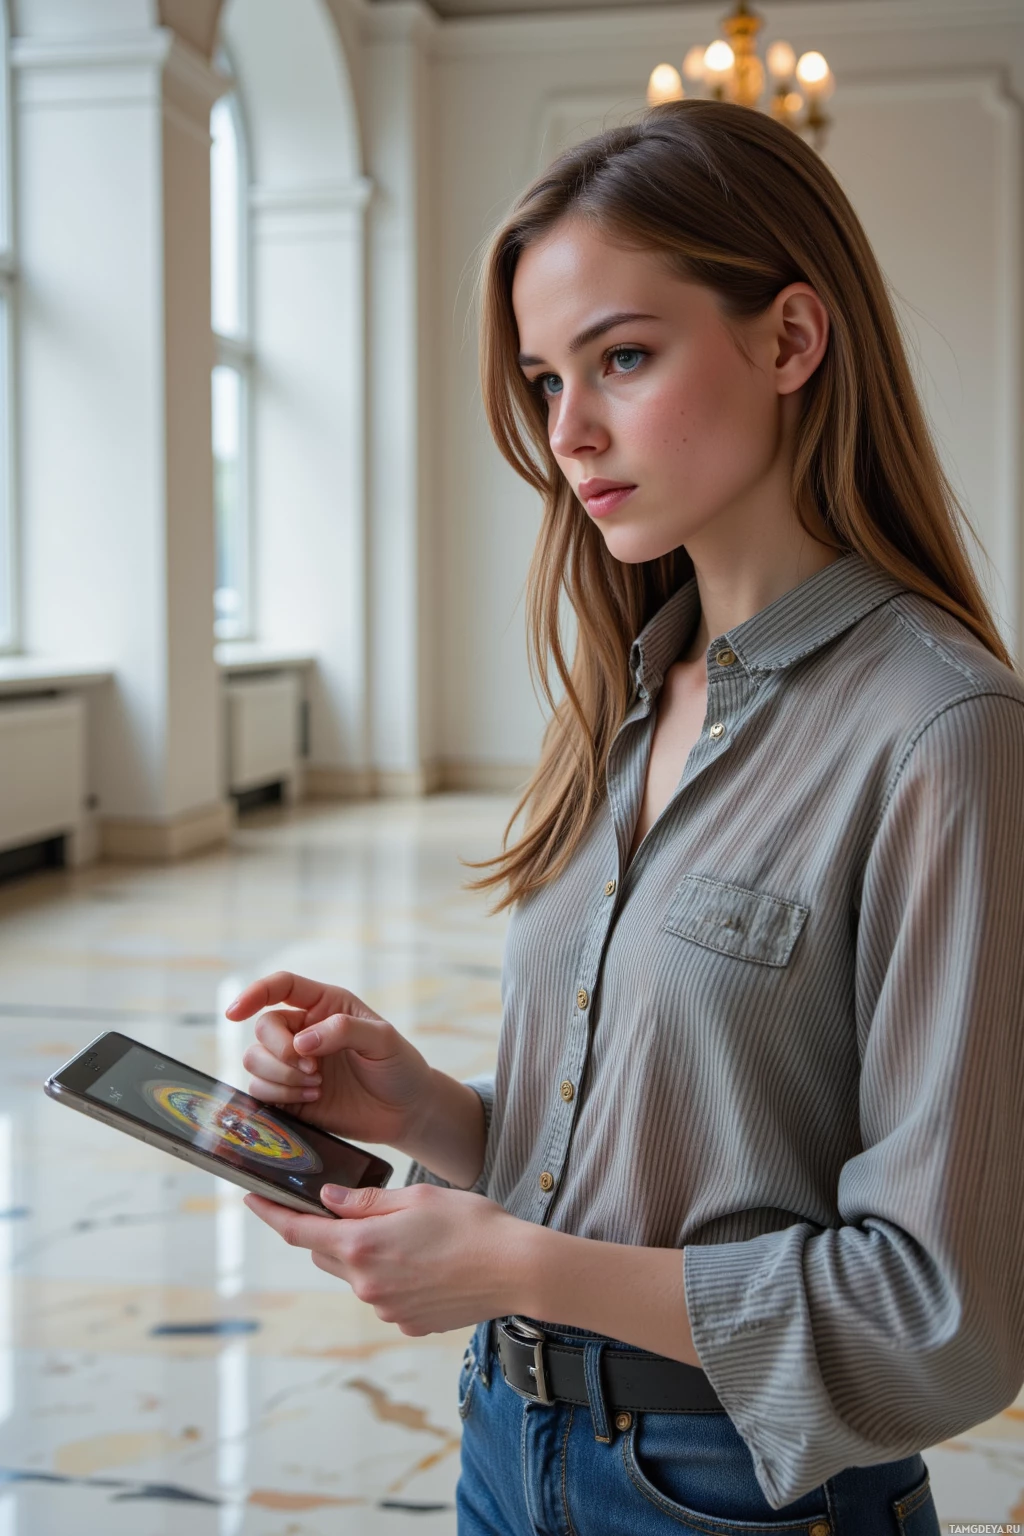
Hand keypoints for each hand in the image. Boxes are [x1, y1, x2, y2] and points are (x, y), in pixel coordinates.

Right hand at [227, 971, 432, 1149]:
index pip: (281, 987)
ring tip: (316, 1086)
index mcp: (325, 1006)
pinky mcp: (290, 1095)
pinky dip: (280, 1095)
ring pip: (255, 1060)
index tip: (235, 1012)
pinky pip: (260, 1091)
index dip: (255, 993)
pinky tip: (312, 1099)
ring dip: (281, 1075)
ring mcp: (294, 1064)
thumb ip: (343, 1030)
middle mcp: (304, 1031)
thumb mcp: (383, 1040)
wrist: (406, 1111)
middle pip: (263, 1028)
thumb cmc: (399, 1066)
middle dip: (280, 1051)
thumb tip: (301, 1042)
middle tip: (313, 1069)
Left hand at [243, 1182, 531, 1334]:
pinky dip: (392, 1276)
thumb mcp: (417, 1197)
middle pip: (326, 1254)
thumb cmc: (472, 1225)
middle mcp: (366, 1284)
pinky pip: (384, 1295)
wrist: (516, 1269)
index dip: (270, 1213)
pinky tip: (425, 1262)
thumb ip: (367, 1201)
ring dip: (366, 1254)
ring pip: (357, 1275)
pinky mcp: (407, 1323)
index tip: (250, 1197)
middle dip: (330, 1231)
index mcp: (362, 1247)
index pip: (299, 1232)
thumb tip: (329, 1200)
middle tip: (350, 1208)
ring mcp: (386, 1309)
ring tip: (410, 1235)